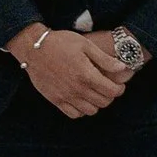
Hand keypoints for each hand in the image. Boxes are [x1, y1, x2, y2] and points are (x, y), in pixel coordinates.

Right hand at [9, 27, 127, 118]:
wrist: (34, 48)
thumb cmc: (60, 42)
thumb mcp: (85, 44)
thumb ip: (104, 59)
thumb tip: (122, 68)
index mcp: (87, 74)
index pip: (112, 91)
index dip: (119, 89)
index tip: (119, 85)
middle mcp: (77, 89)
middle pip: (103, 102)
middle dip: (110, 96)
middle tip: (108, 88)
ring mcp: (65, 96)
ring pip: (90, 111)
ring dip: (96, 104)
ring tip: (94, 94)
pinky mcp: (55, 100)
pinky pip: (74, 114)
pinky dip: (81, 110)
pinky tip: (81, 100)